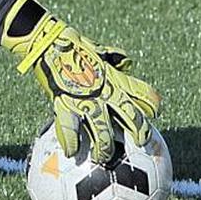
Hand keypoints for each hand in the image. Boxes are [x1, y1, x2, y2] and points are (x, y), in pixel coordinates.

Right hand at [2, 0, 160, 163]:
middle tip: (140, 143)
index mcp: (114, 78)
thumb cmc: (70, 43)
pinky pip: (69, 128)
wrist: (46, 42)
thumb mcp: (99, 50)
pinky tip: (71, 153)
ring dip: (104, 147)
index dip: (151, 104)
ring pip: (102, 129)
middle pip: (131, 115)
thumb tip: (126, 63)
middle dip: (139, 131)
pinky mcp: (64, 102)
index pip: (143, 93)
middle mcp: (105, 91)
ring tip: (103, 157)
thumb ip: (114, 59)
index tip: (153, 112)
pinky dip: (70, 142)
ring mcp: (85, 98)